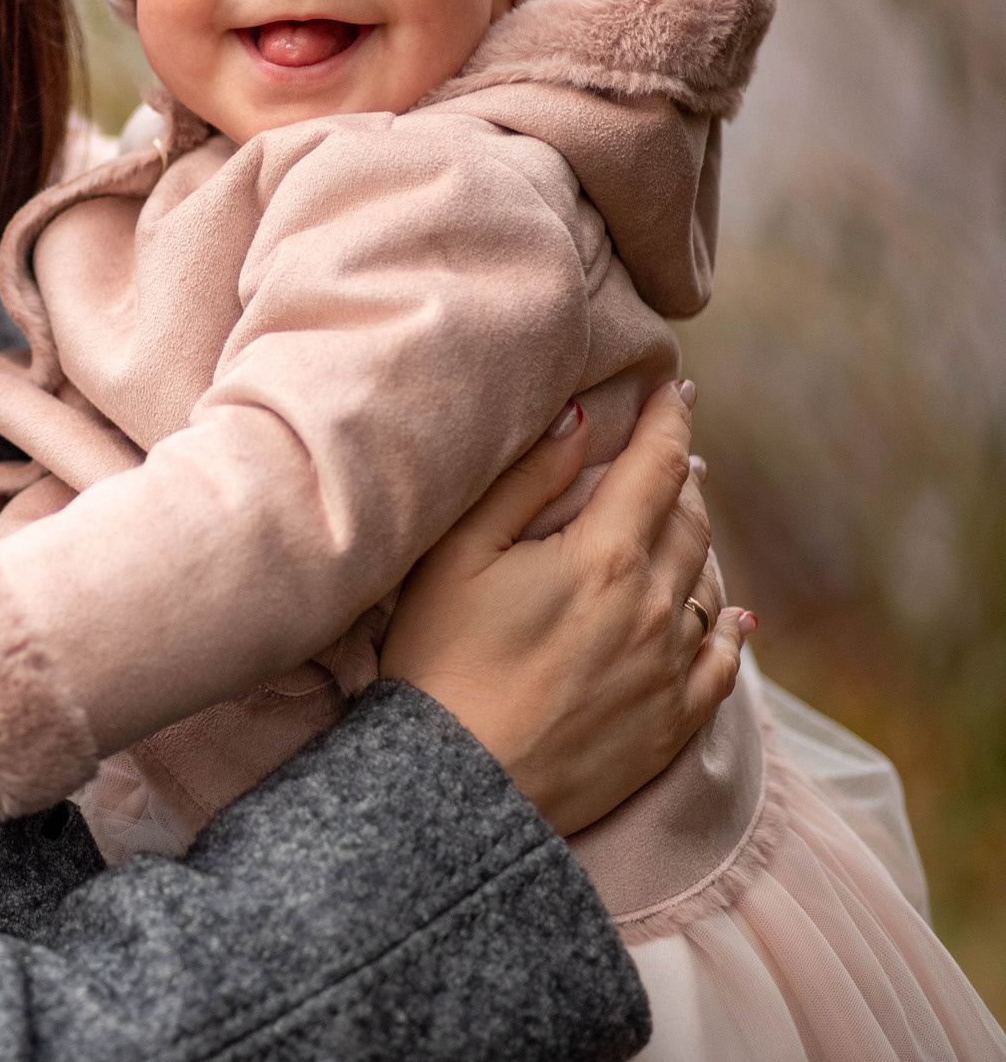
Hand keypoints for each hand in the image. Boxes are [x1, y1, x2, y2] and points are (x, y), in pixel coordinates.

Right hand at [381, 382, 750, 835]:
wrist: (459, 788)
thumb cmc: (439, 663)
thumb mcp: (458, 556)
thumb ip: (524, 481)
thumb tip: (581, 419)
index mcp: (603, 557)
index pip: (655, 468)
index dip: (668, 419)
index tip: (675, 386)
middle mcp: (653, 608)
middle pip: (689, 521)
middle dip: (682, 476)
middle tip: (675, 449)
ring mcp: (669, 670)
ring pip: (707, 585)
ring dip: (701, 541)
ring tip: (690, 515)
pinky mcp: (671, 725)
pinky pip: (721, 665)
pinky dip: (729, 629)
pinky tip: (735, 617)